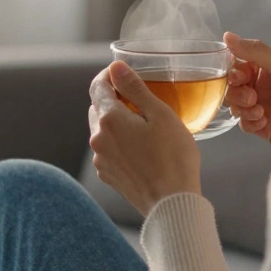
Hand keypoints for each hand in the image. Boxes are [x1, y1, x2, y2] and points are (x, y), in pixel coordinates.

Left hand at [88, 61, 201, 215]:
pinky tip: (142, 148)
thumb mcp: (160, 115)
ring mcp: (101, 159)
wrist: (172, 203)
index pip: (97, 86)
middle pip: (98, 107)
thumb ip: (135, 88)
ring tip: (144, 126)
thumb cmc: (173, 157)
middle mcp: (98, 139)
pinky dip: (119, 143)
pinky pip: (108, 150)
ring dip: (116, 122)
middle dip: (113, 99)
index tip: (124, 73)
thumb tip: (116, 66)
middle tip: (139, 99)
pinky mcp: (108, 175)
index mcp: (109, 119)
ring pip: (102, 130)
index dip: (109, 75)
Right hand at [223, 32, 270, 145]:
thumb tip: (228, 36)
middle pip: (233, 86)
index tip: (241, 78)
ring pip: (235, 105)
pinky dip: (251, 123)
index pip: (238, 65)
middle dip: (238, 93)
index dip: (234, 72)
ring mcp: (262, 105)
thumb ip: (256, 51)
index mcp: (267, 67)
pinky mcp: (262, 126)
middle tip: (252, 98)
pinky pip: (244, 123)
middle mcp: (263, 85)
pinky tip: (265, 122)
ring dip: (244, 109)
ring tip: (260, 112)